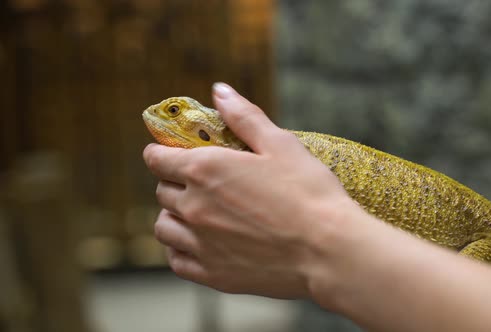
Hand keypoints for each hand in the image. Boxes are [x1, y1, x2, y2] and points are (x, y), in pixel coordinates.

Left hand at [143, 83, 358, 298]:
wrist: (329, 251)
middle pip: (162, 192)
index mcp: (205, 170)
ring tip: (197, 214)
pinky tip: (200, 244)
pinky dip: (181, 250)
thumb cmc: (309, 193)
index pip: (157, 158)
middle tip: (200, 182)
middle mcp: (194, 207)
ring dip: (174, 216)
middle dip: (174, 182)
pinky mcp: (213, 274)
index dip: (162, 152)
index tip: (172, 153)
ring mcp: (201, 244)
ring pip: (164, 228)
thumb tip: (219, 91)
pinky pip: (177, 261)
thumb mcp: (280, 144)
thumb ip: (244, 116)